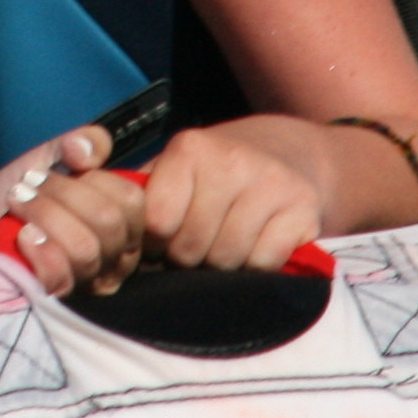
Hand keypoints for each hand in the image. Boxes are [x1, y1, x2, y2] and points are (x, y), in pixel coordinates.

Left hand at [0, 125, 143, 294]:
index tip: (60, 169)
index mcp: (122, 225)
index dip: (93, 177)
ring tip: (18, 205)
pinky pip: (60, 277)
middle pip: (109, 223)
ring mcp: (86, 285)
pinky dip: (38, 249)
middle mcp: (114, 259)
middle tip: (28, 185)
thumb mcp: (49, 158)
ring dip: (44, 215)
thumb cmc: (18, 196)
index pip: (131, 200)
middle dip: (62, 193)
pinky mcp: (54, 301)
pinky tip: (20, 236)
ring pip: (85, 250)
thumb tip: (86, 149)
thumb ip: (78, 143)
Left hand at [137, 120, 326, 270]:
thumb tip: (113, 226)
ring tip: (219, 250)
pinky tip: (252, 249)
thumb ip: (141, 193)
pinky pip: (265, 264)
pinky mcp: (304, 211)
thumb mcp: (175, 167)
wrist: (289, 152)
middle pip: (190, 246)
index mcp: (190, 148)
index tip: (159, 243)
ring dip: (219, 267)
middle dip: (185, 259)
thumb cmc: (216, 171)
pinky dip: (254, 268)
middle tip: (191, 251)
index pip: (157, 220)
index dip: (153, 243)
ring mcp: (273, 185)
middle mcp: (232, 161)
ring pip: (227, 259)